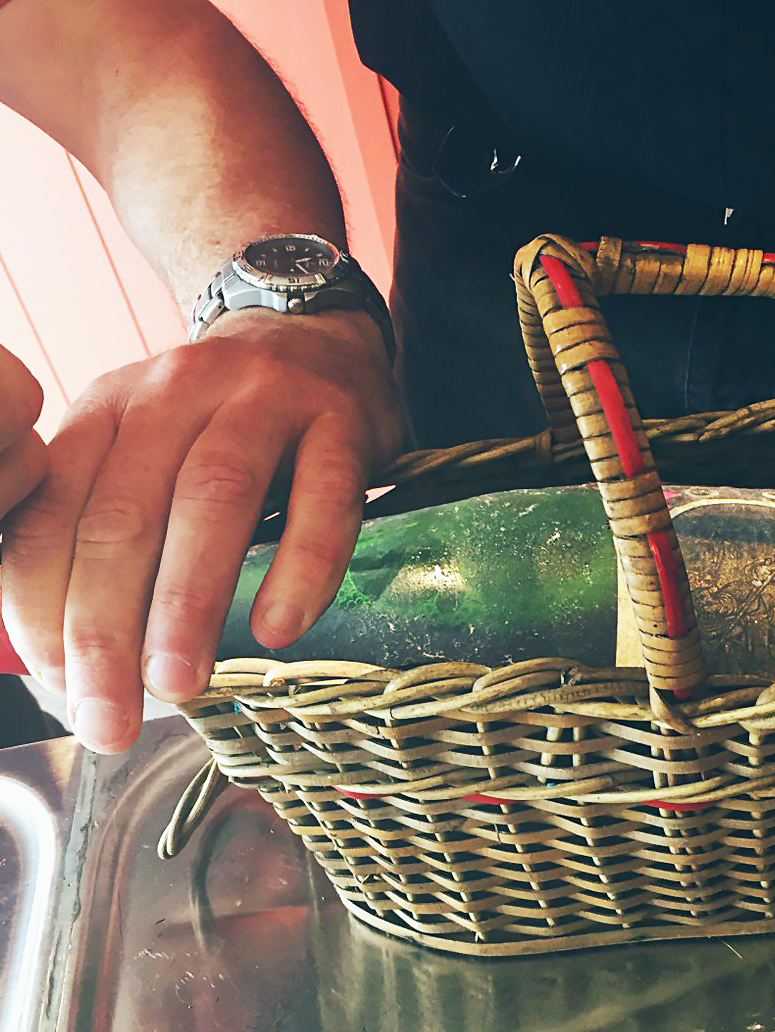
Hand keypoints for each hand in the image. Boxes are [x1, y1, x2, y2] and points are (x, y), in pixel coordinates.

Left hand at [1, 310, 404, 752]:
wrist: (315, 335)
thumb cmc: (223, 421)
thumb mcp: (145, 447)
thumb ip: (103, 523)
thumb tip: (70, 660)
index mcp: (109, 407)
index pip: (51, 513)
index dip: (43, 608)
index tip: (60, 688)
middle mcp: (176, 392)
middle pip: (124, 514)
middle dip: (106, 629)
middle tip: (111, 720)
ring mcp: (264, 399)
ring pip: (212, 498)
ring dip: (187, 600)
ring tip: (180, 685)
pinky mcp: (341, 420)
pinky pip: (324, 498)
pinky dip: (300, 566)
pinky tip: (280, 628)